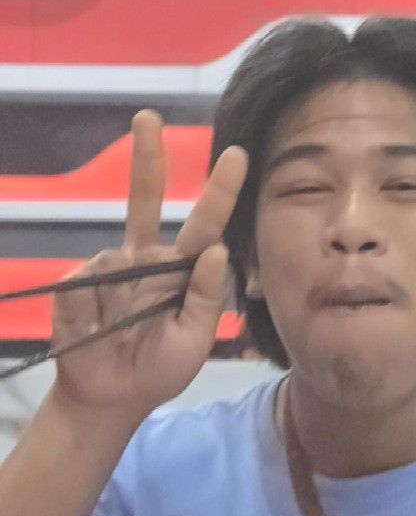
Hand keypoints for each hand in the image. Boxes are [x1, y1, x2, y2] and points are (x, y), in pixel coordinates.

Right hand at [49, 110, 247, 423]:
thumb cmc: (161, 368)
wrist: (111, 397)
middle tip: (148, 118)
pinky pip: (84, 281)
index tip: (237, 154)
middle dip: (147, 160)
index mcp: (182, 271)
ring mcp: (110, 268)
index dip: (219, 192)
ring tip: (124, 332)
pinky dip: (90, 305)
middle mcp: (148, 259)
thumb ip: (207, 297)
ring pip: (114, 252)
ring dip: (119, 292)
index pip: (205, 226)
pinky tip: (97, 327)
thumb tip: (217, 249)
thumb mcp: (194, 339)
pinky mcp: (77, 283)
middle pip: (146, 201)